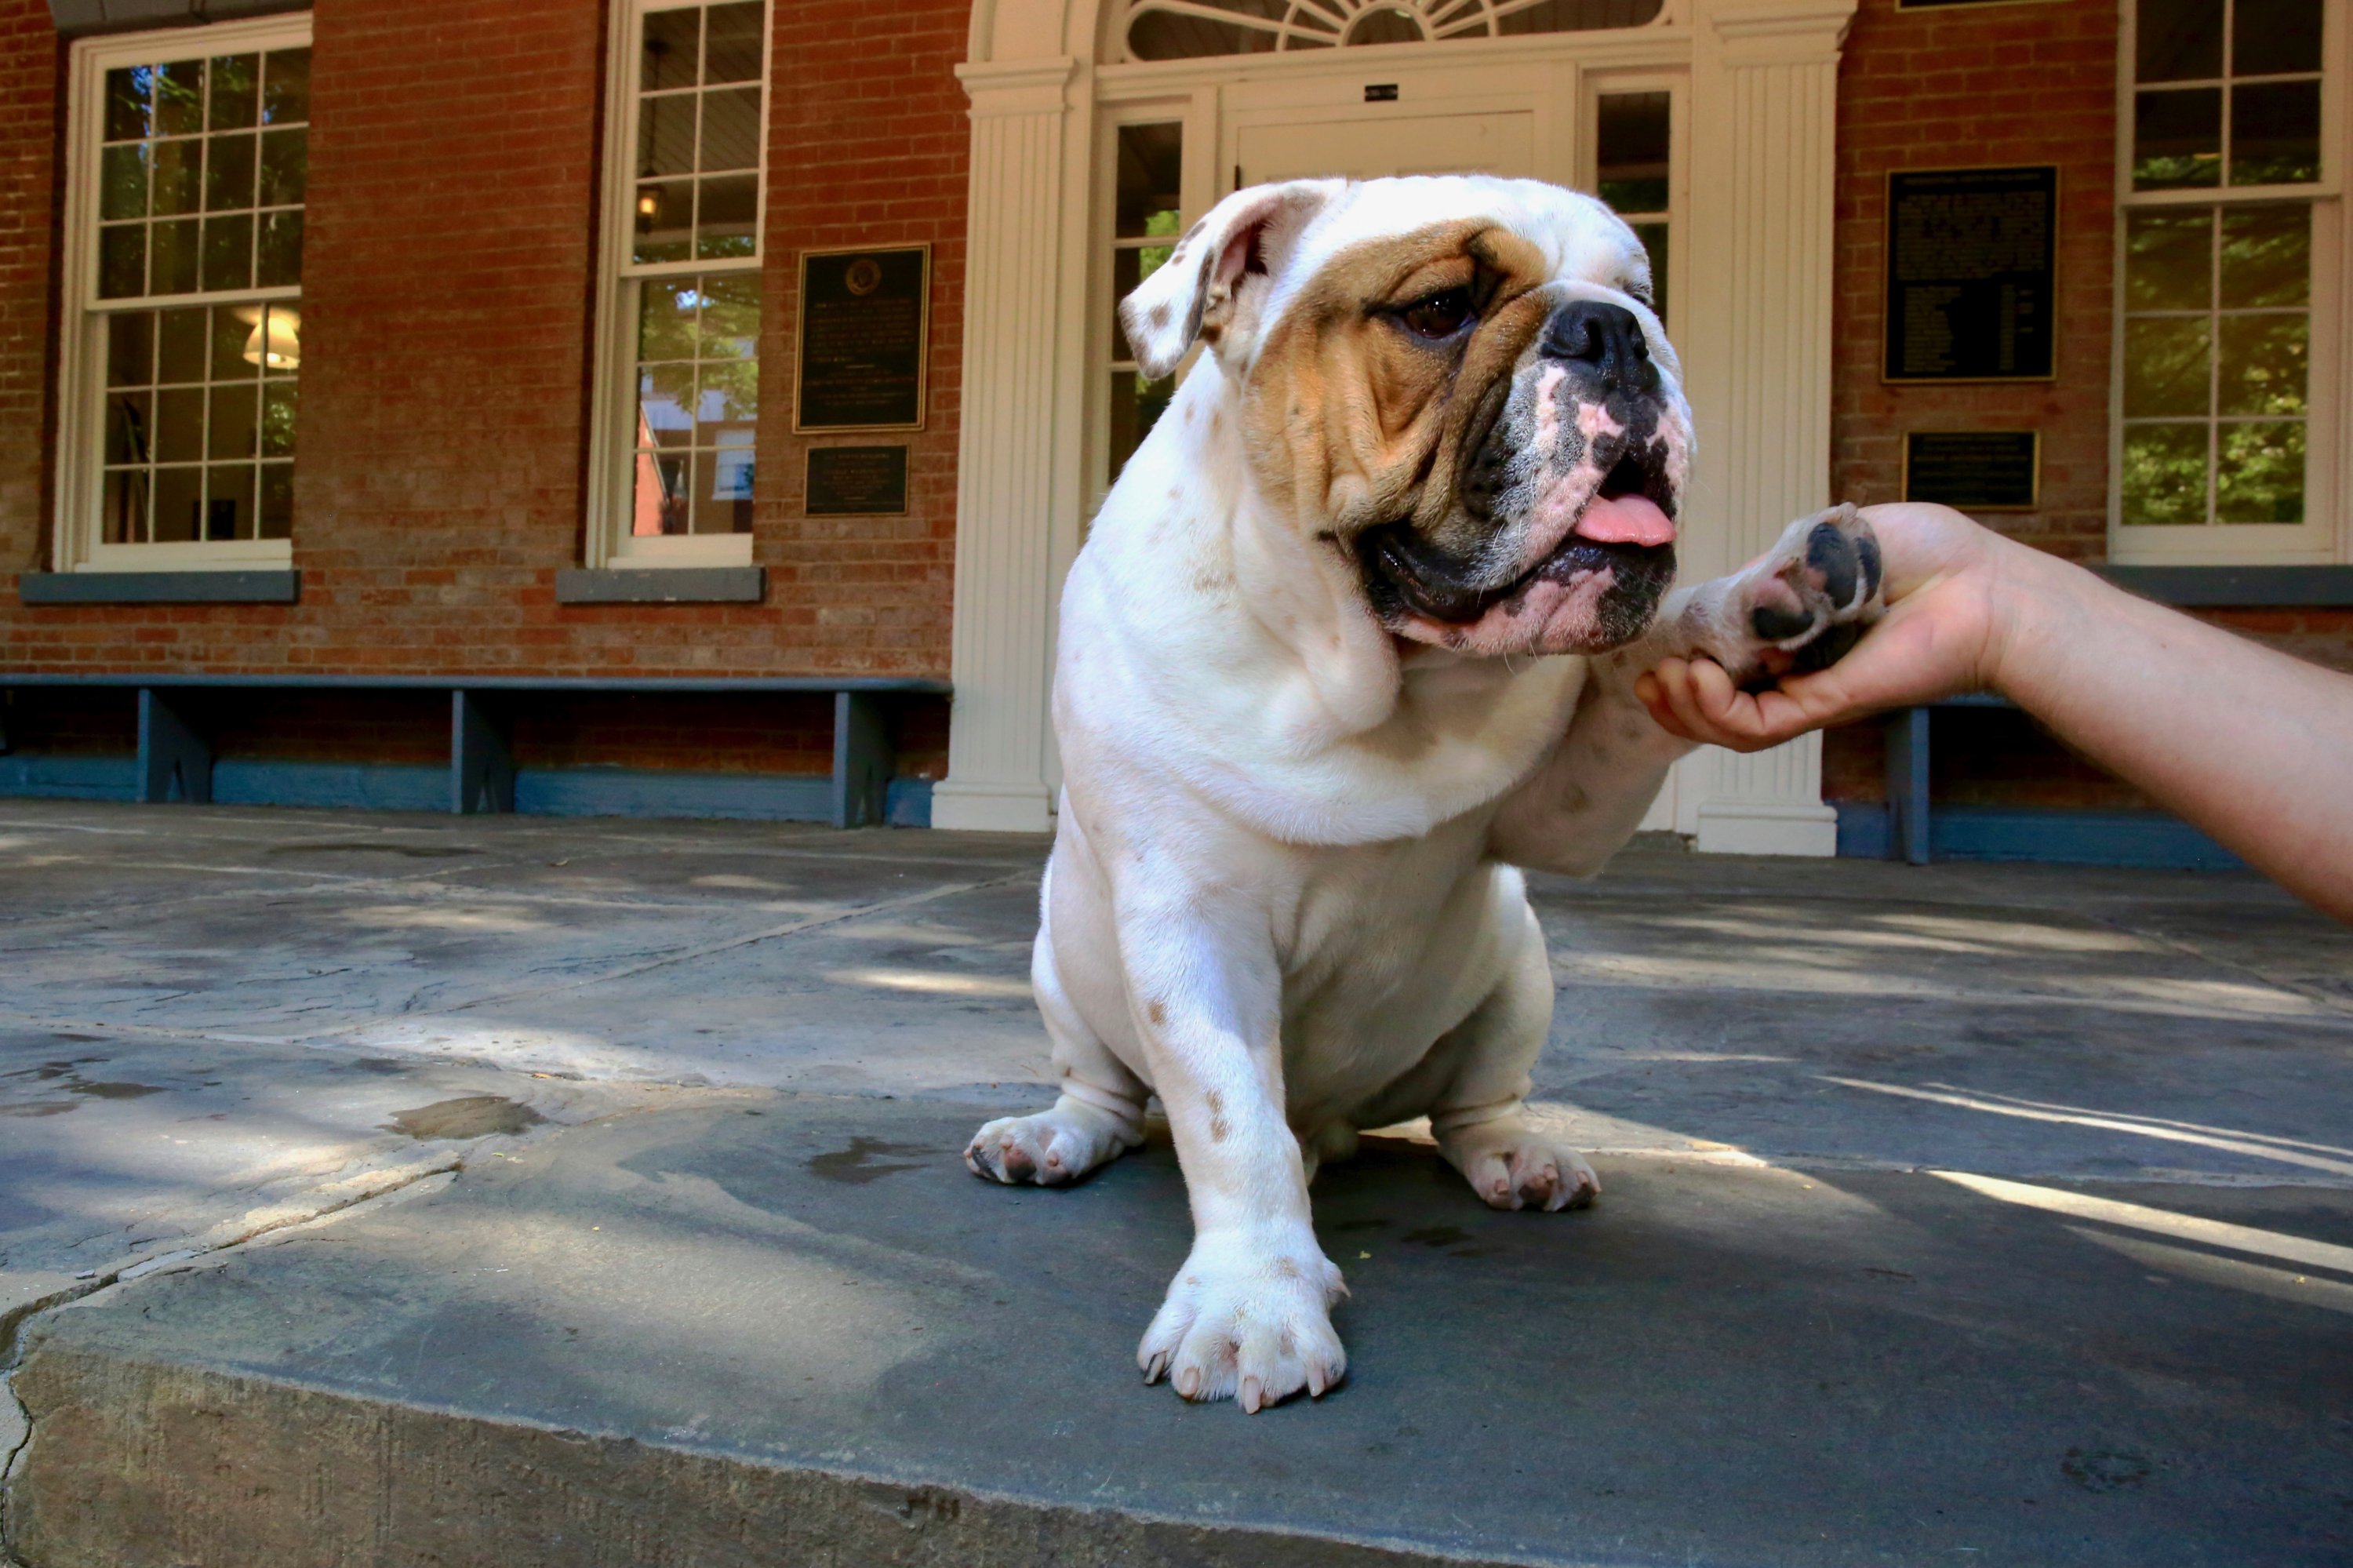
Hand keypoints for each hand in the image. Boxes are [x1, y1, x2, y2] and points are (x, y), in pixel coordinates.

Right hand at [1634, 503, 2020, 751]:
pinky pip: (1758, 726)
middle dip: (1672, 701)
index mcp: (1797, 631)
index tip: (1657, 654)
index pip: (1724, 661)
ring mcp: (1813, 691)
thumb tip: (1723, 601)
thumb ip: (1774, 571)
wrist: (1983, 583)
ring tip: (1672, 682)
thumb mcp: (1826, 543)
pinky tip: (1701, 680)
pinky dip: (1718, 713)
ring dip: (1686, 711)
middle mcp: (1800, 669)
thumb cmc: (1927, 555)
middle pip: (1718, 707)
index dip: (1684, 663)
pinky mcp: (1828, 705)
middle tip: (1651, 681)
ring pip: (1730, 727)